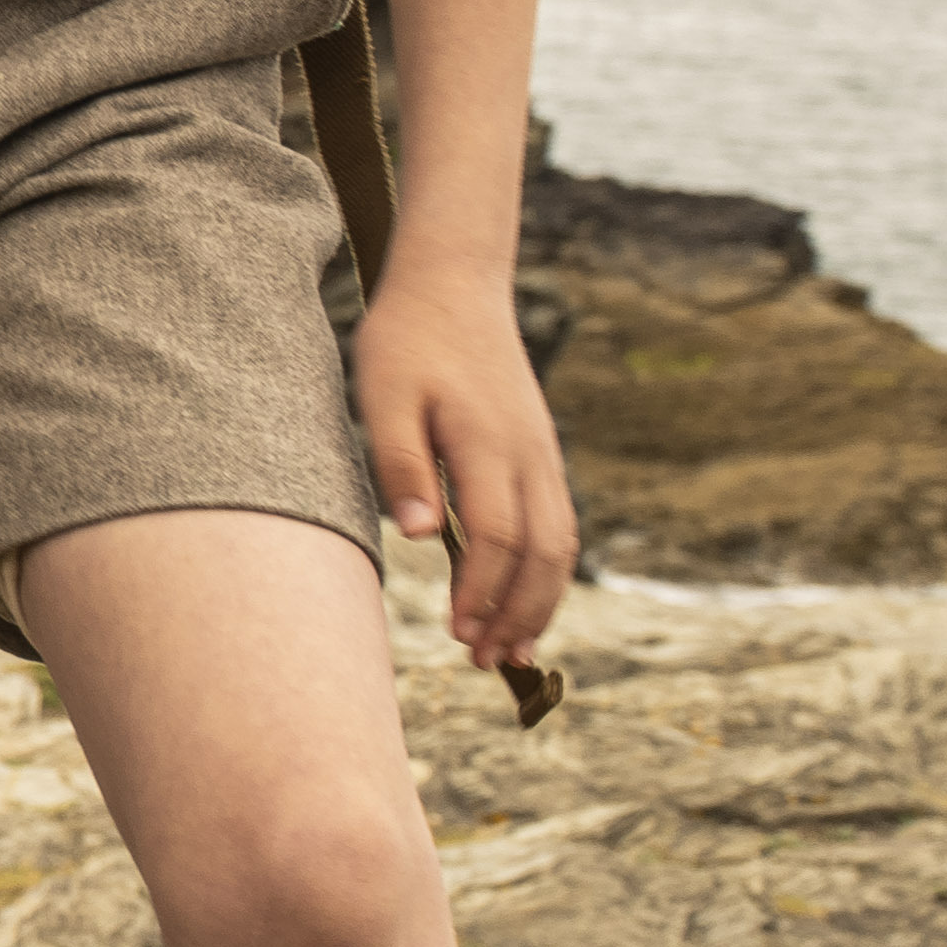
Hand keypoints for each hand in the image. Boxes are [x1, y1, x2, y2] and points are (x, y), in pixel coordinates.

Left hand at [356, 244, 578, 679]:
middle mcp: (530, 454)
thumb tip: (423, 535)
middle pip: (543, 552)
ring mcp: (543, 453)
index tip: (456, 634)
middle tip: (483, 662)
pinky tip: (521, 599)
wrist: (456, 283)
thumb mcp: (385, 394)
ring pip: (561, 542)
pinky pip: (559, 523)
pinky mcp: (541, 452)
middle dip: (518, 614)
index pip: (498, 537)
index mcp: (490, 443)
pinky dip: (548, 571)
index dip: (482, 594)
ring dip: (540, 601)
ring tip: (510, 650)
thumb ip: (401, 462)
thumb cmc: (409, 339)